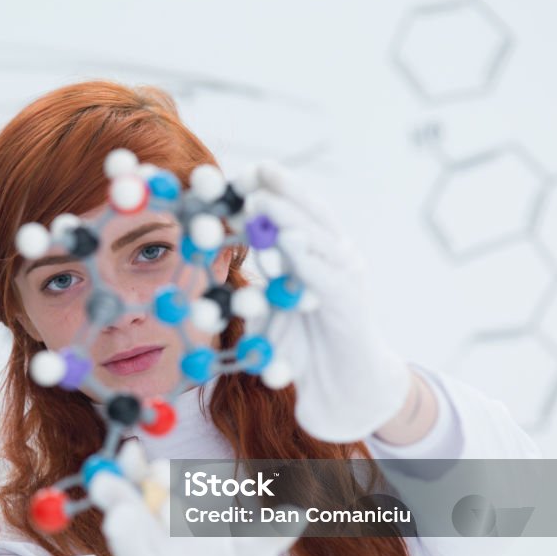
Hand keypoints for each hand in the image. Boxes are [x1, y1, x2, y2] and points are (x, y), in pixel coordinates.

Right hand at [92, 471, 301, 555]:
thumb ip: (269, 535)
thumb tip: (302, 514)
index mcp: (172, 518)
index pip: (151, 484)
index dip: (147, 469)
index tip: (147, 459)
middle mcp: (152, 542)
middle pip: (130, 509)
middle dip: (121, 492)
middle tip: (117, 477)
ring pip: (130, 548)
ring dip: (124, 531)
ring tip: (120, 516)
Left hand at [244, 162, 412, 442]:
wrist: (342, 387)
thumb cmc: (302, 346)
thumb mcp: (268, 308)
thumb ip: (247, 285)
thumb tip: (207, 266)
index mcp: (316, 254)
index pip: (295, 212)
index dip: (272, 190)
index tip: (242, 172)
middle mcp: (335, 257)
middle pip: (311, 214)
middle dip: (284, 189)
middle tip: (256, 168)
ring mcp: (346, 278)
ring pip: (317, 239)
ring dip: (289, 216)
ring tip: (263, 199)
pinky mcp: (349, 304)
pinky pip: (328, 276)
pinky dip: (308, 258)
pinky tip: (290, 242)